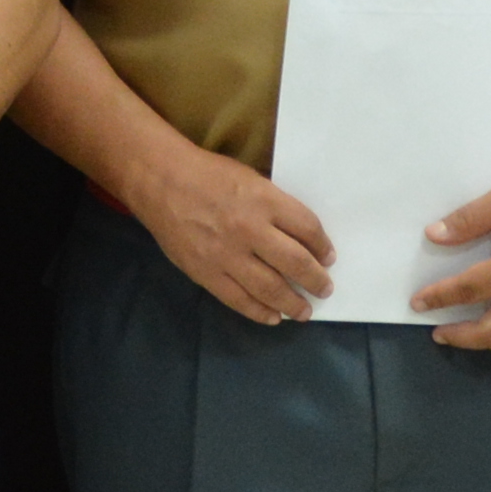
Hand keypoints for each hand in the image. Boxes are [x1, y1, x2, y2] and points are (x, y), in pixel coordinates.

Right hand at [126, 144, 335, 330]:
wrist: (161, 180)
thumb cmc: (209, 174)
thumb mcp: (251, 180)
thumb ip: (274, 207)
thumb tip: (300, 238)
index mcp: (264, 201)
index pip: (307, 229)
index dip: (323, 247)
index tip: (328, 258)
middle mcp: (249, 230)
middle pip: (295, 263)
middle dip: (315, 280)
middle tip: (324, 289)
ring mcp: (226, 255)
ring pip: (270, 288)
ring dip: (293, 303)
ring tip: (303, 311)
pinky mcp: (205, 273)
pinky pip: (238, 300)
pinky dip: (260, 312)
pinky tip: (273, 317)